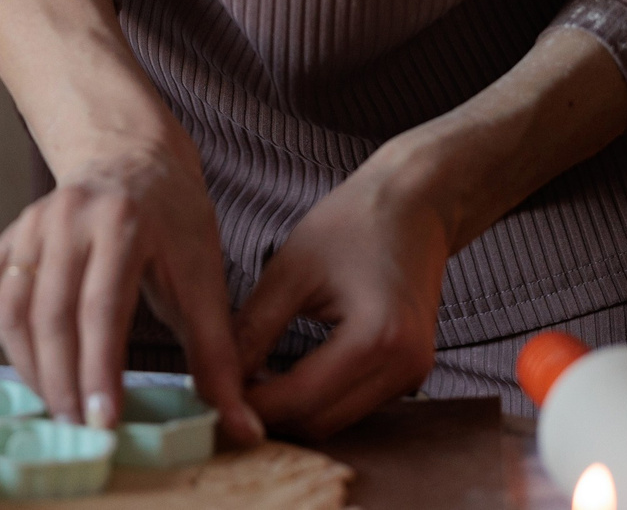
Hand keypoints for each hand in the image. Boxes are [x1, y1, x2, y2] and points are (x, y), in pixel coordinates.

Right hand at [0, 136, 261, 445]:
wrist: (131, 158)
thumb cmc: (174, 223)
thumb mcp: (206, 280)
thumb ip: (217, 358)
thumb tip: (243, 430)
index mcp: (122, 224)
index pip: (101, 308)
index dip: (99, 370)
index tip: (105, 424)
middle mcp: (66, 218)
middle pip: (49, 314)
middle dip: (61, 382)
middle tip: (80, 430)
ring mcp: (29, 223)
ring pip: (10, 308)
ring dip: (29, 366)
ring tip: (60, 405)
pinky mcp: (8, 234)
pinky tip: (29, 356)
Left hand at [231, 156, 449, 438]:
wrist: (415, 204)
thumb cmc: (353, 224)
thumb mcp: (290, 271)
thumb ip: (253, 329)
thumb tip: (217, 375)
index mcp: (375, 339)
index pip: (301, 399)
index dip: (251, 405)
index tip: (211, 394)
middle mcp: (403, 367)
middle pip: (321, 421)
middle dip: (269, 414)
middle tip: (223, 392)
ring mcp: (413, 374)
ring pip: (338, 421)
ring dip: (292, 411)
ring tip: (247, 383)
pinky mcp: (411, 372)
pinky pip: (355, 404)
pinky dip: (317, 400)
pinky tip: (282, 379)